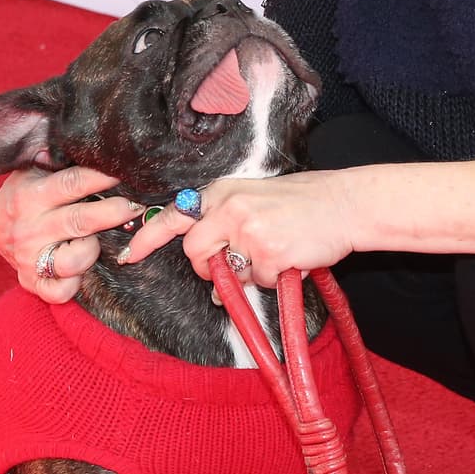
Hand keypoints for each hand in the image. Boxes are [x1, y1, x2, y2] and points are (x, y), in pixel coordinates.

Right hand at [0, 166, 138, 303]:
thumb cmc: (27, 195)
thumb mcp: (33, 172)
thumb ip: (57, 161)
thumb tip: (86, 140)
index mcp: (31, 195)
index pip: (72, 183)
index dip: (102, 177)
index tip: (127, 173)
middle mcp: (29, 228)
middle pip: (80, 221)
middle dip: (114, 213)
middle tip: (136, 206)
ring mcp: (30, 258)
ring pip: (74, 260)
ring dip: (94, 250)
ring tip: (99, 239)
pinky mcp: (32, 282)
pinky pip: (61, 291)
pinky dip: (76, 284)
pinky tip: (83, 270)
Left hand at [118, 171, 360, 287]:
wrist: (345, 204)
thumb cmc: (304, 203)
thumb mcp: (256, 199)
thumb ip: (227, 225)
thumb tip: (211, 270)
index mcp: (223, 192)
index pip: (174, 215)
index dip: (148, 238)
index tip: (129, 255)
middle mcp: (229, 208)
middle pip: (194, 252)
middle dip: (208, 269)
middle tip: (233, 268)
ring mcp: (247, 231)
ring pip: (229, 272)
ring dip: (251, 273)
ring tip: (277, 252)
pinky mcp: (267, 253)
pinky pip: (259, 281)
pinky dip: (275, 277)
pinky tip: (292, 258)